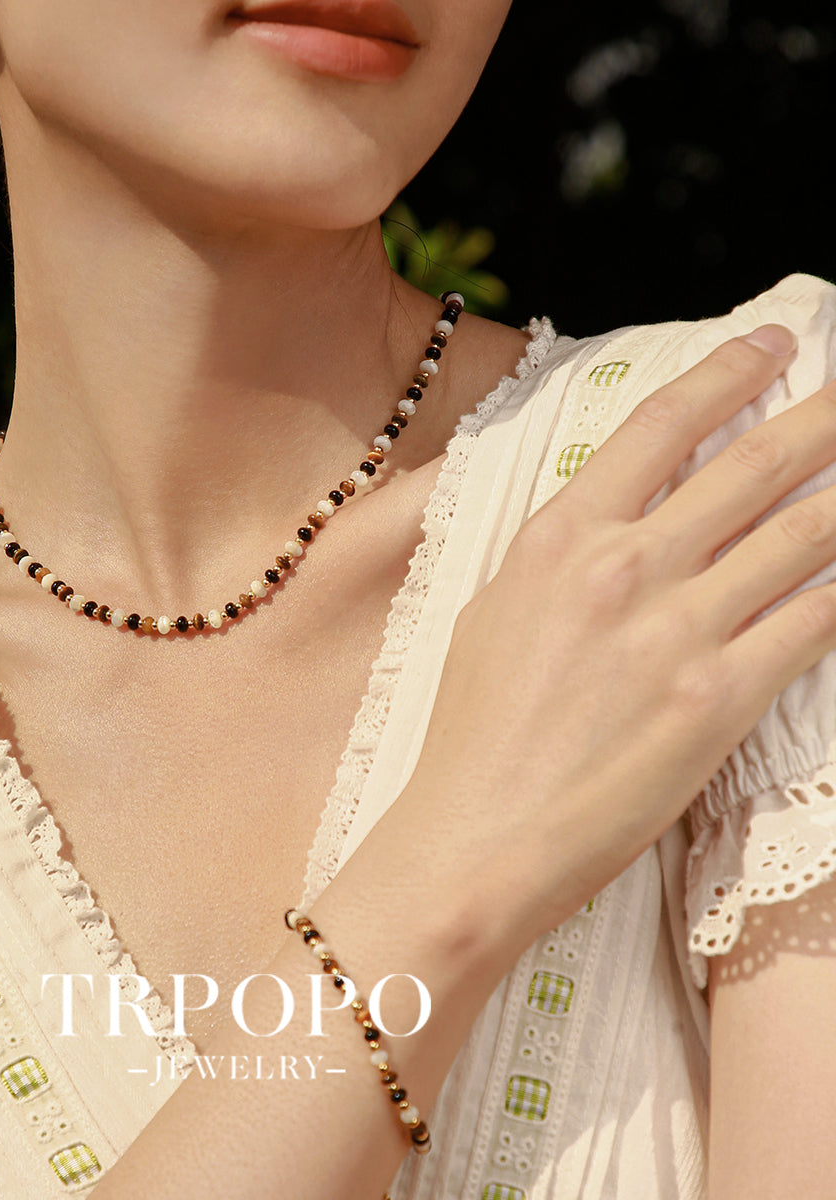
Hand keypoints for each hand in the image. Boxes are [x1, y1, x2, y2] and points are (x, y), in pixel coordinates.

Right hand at [407, 325, 835, 936]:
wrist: (479, 834)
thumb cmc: (474, 731)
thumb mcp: (491, 614)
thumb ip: (556, 558)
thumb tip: (607, 522)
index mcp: (558, 537)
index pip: (659, 425)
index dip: (728, 374)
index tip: (772, 347)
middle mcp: (624, 565)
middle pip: (753, 463)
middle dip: (826, 412)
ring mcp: (677, 627)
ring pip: (806, 530)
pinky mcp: (721, 694)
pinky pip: (817, 616)